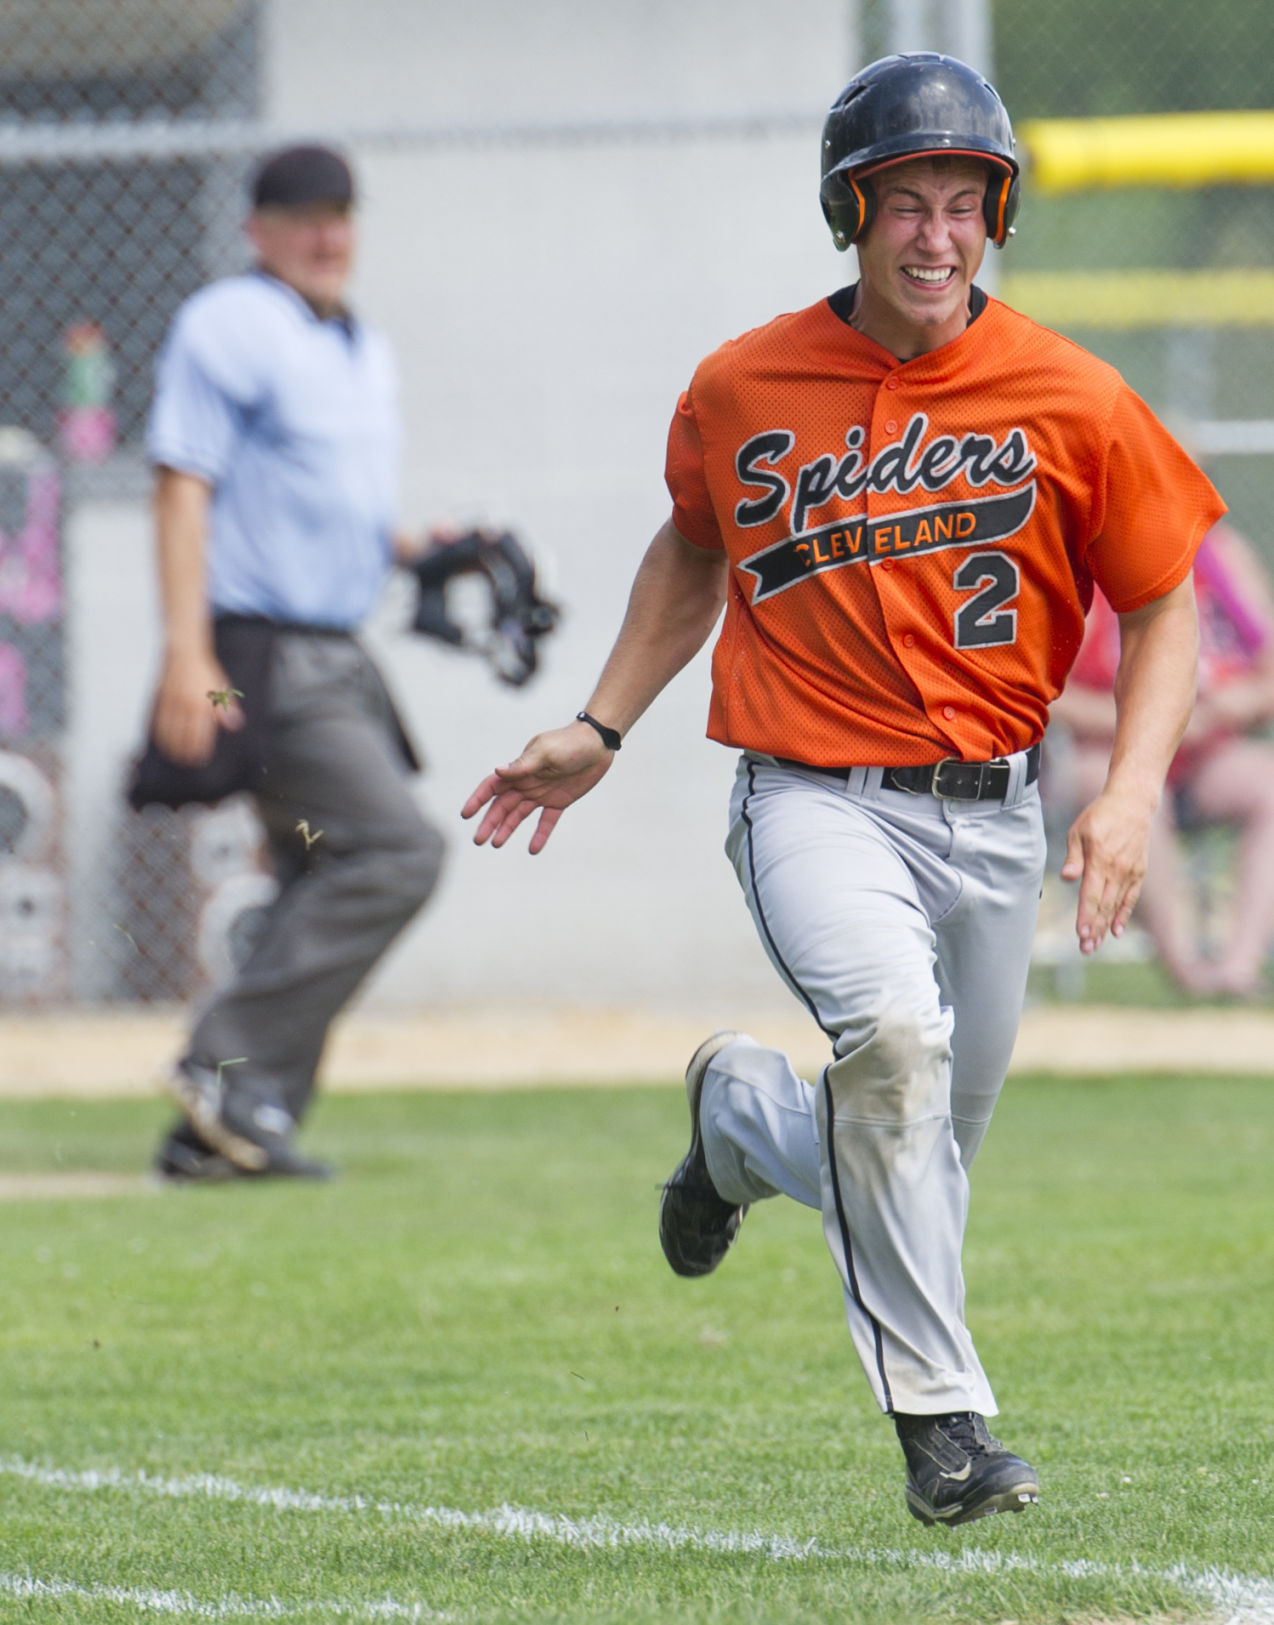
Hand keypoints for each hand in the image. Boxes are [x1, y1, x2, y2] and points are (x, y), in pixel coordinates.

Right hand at [151, 647, 243, 765]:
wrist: (183, 653)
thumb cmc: (205, 671)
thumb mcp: (222, 688)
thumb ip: (226, 709)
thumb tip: (233, 726)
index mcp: (202, 704)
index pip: (200, 734)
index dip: (199, 750)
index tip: (200, 759)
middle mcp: (185, 706)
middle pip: (182, 737)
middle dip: (184, 753)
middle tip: (187, 762)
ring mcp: (170, 704)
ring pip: (167, 732)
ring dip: (170, 748)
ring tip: (174, 757)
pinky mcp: (160, 700)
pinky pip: (157, 723)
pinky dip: (159, 735)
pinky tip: (162, 743)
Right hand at [462, 720, 614, 852]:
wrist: (598, 744)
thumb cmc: (569, 743)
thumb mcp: (545, 752)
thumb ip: (522, 765)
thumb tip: (497, 771)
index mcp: (519, 769)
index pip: (492, 787)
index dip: (478, 800)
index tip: (466, 815)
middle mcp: (526, 783)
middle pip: (502, 805)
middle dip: (489, 822)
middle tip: (479, 840)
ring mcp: (541, 793)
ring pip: (519, 815)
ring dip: (507, 829)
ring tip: (496, 844)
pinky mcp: (559, 801)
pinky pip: (546, 821)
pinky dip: (540, 835)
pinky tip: (533, 849)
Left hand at [1059, 786, 1153, 954]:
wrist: (1132, 804)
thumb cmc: (1099, 817)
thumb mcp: (1078, 832)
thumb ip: (1073, 858)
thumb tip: (1067, 878)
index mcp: (1099, 860)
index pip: (1091, 895)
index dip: (1086, 916)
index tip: (1081, 934)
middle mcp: (1116, 870)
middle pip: (1104, 905)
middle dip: (1094, 928)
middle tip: (1086, 949)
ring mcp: (1130, 872)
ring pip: (1116, 905)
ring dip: (1105, 926)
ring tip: (1096, 945)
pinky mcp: (1139, 872)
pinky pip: (1131, 898)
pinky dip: (1123, 914)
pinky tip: (1117, 931)